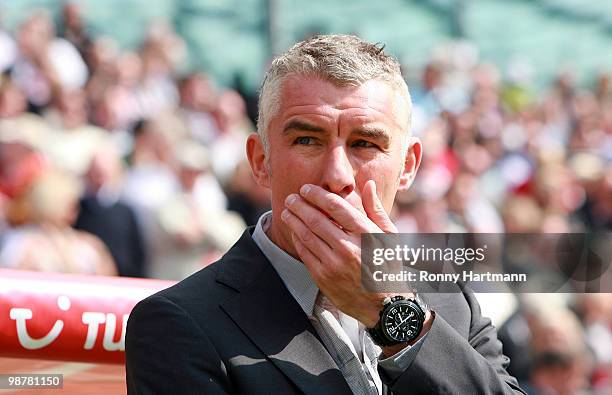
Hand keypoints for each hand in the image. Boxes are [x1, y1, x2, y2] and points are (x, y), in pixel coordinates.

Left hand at [281, 180, 399, 326]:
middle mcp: (349, 248)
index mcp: (366, 234)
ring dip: (293, 220)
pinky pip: (305, 253)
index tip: (307, 189)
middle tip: (291, 198)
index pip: (336, 207)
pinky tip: (294, 231)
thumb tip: (368, 184)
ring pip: (307, 235)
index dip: (318, 195)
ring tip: (287, 212)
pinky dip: (297, 239)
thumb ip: (375, 209)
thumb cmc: (387, 265)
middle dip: (300, 205)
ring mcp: (335, 264)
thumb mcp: (389, 236)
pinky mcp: (324, 277)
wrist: (384, 305)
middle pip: (317, 219)